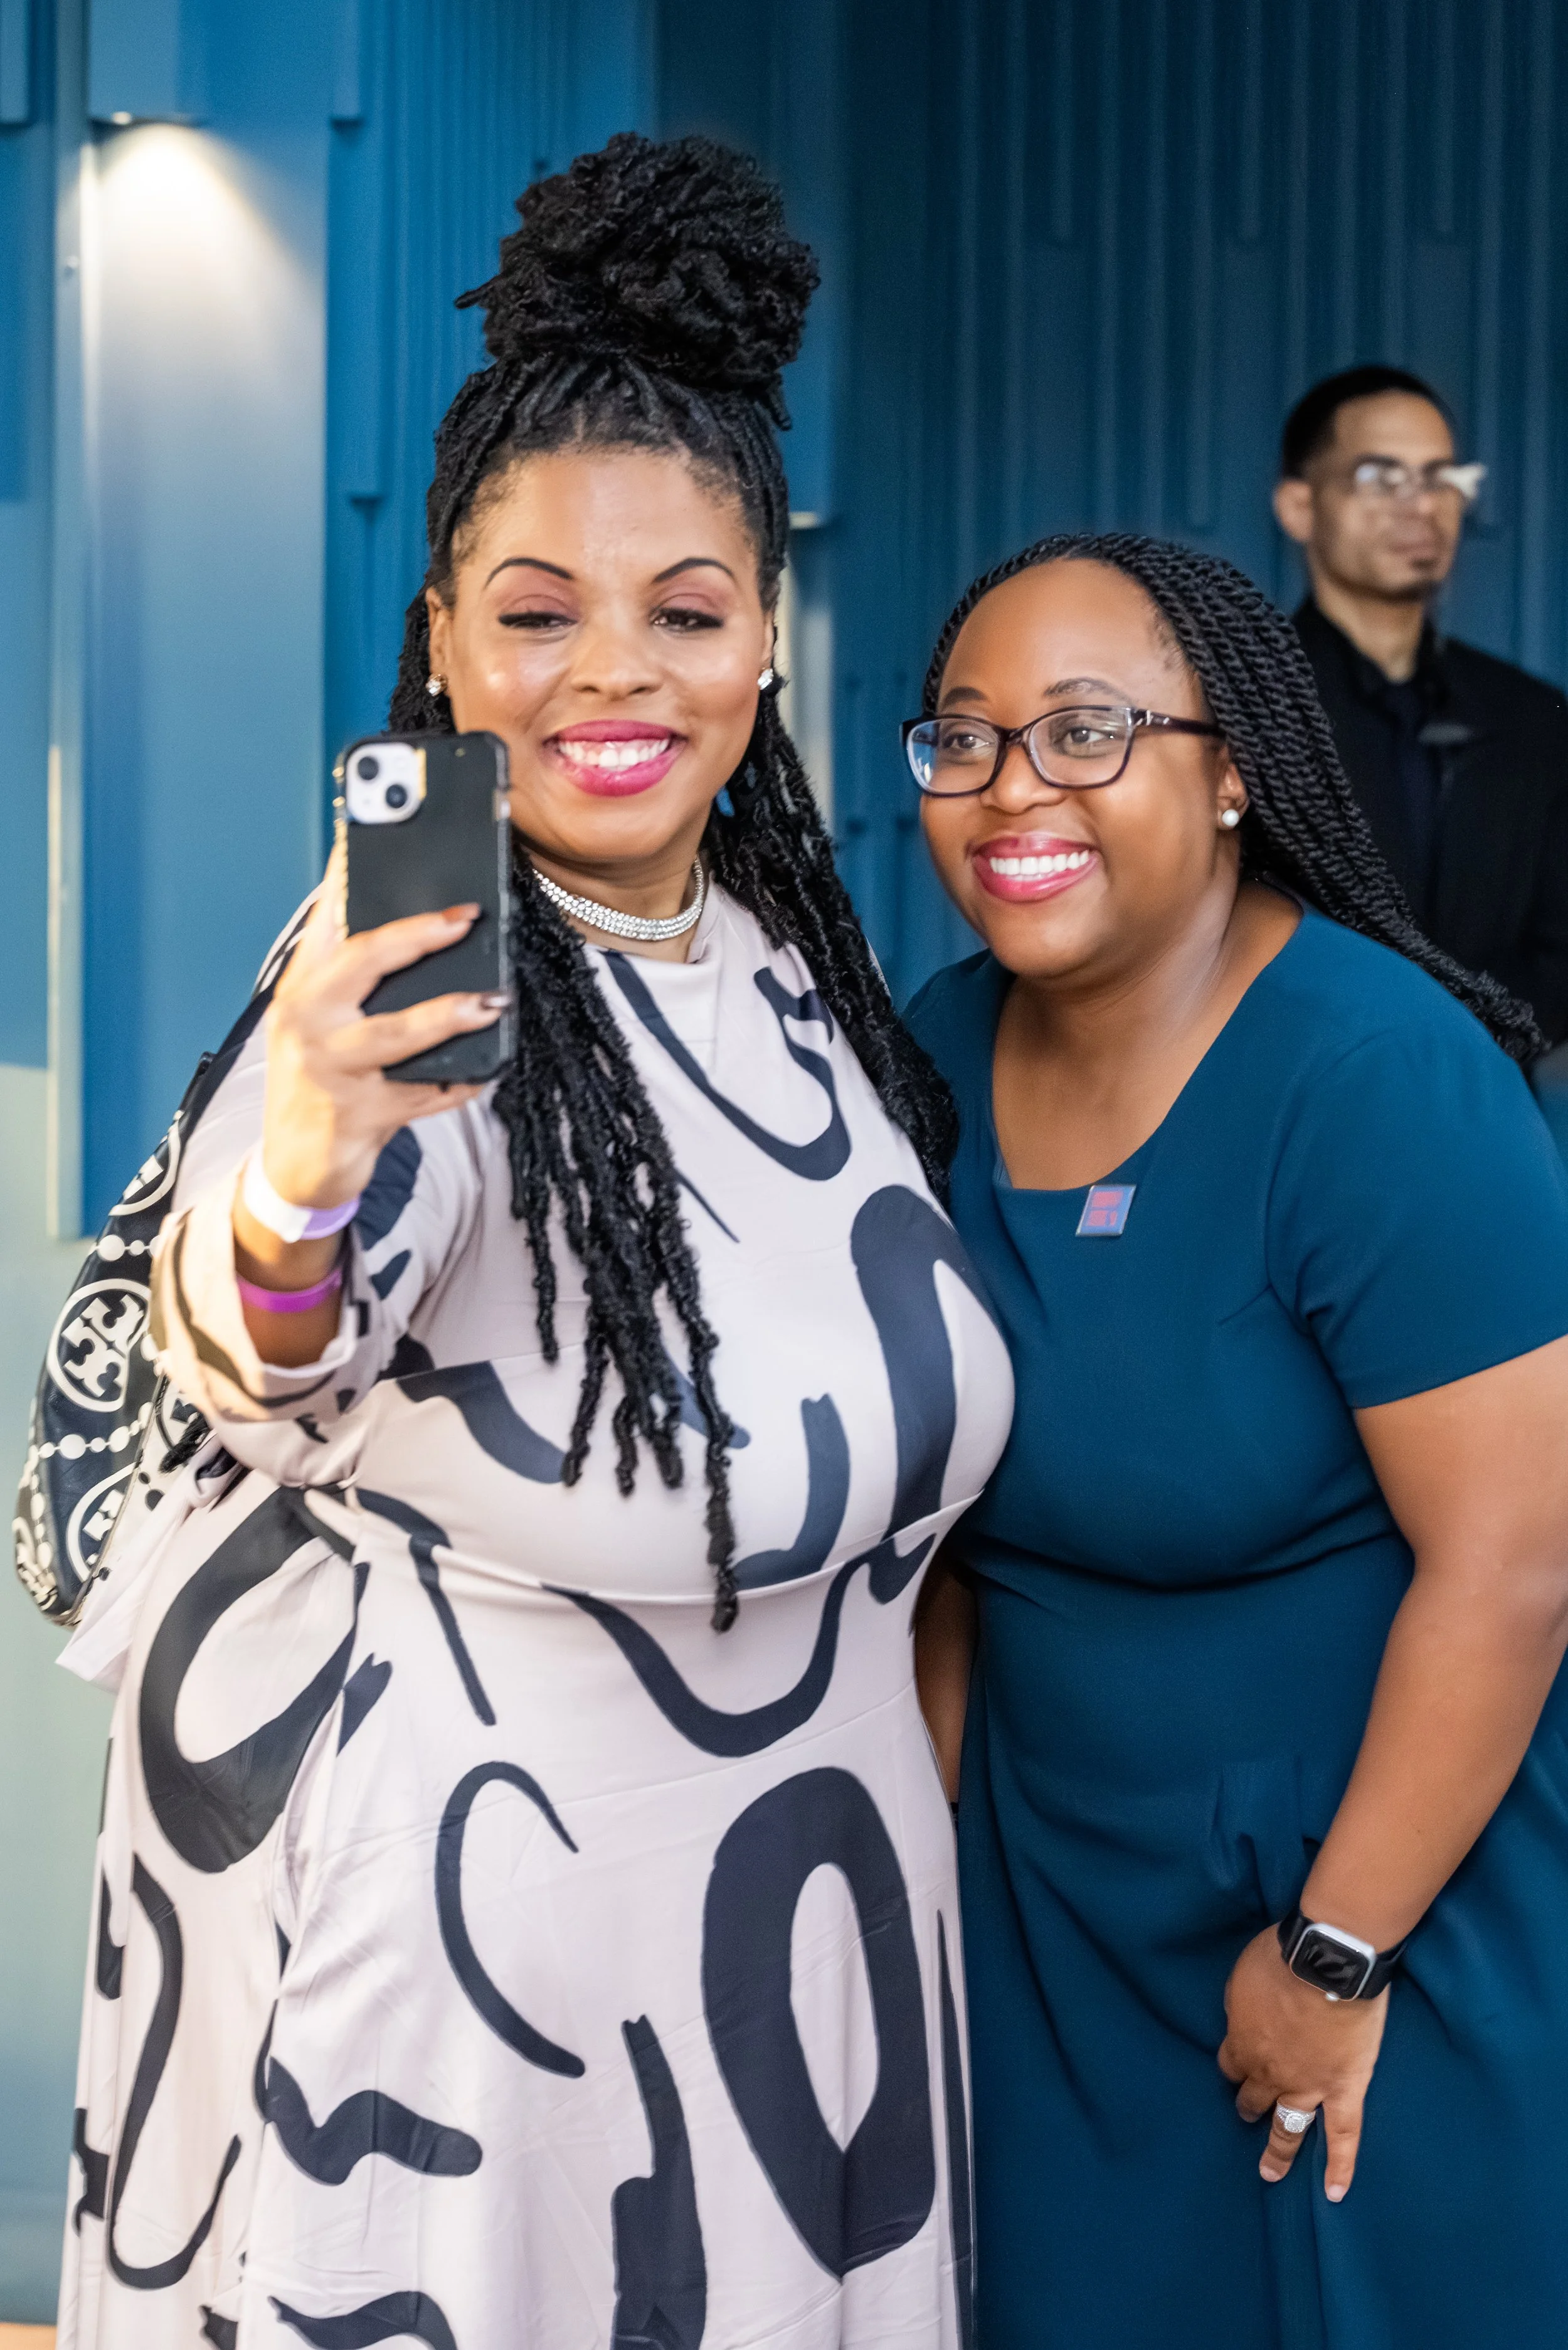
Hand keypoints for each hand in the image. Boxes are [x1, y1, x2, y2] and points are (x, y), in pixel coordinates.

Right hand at [259, 853, 506, 1209]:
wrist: (294, 1166)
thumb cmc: (319, 1078)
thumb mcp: (322, 1019)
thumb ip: (353, 973)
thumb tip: (421, 921)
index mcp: (303, 987)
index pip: (327, 918)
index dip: (350, 873)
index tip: (376, 835)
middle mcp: (307, 1021)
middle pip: (362, 963)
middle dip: (416, 934)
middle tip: (466, 916)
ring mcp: (330, 1070)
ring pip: (394, 1033)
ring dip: (447, 1015)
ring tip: (491, 1002)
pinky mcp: (358, 1116)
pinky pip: (423, 1093)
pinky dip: (459, 1082)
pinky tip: (485, 1070)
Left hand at [1217, 1927, 1387, 2201]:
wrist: (1325, 1962)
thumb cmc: (1281, 1958)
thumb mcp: (1242, 1977)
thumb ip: (1241, 2005)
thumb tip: (1242, 2017)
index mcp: (1244, 2043)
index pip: (1232, 2064)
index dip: (1234, 2064)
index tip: (1236, 2065)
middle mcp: (1271, 2073)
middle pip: (1255, 2096)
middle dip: (1249, 2104)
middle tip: (1247, 2112)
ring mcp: (1308, 2087)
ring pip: (1288, 2128)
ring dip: (1277, 2151)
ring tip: (1269, 2172)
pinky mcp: (1344, 2091)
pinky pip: (1343, 2136)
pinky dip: (1340, 2167)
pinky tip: (1335, 2193)